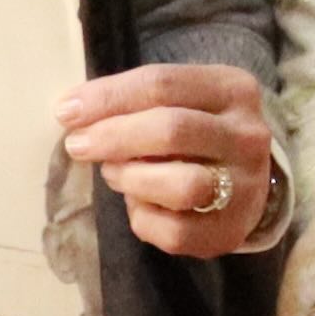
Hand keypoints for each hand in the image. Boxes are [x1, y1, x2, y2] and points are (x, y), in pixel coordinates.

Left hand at [61, 61, 280, 258]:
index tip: (66, 111)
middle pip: (172, 130)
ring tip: (114, 174)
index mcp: (232, 90)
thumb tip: (72, 113)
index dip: (108, 97)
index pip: (162, 84)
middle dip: (113, 137)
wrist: (248, 181)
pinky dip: (143, 217)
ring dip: (132, 179)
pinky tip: (138, 204)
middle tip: (78, 145)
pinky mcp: (230, 229)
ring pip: (181, 185)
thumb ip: (135, 101)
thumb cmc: (198, 131)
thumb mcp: (181, 100)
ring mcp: (244, 185)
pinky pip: (175, 231)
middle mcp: (247, 135)